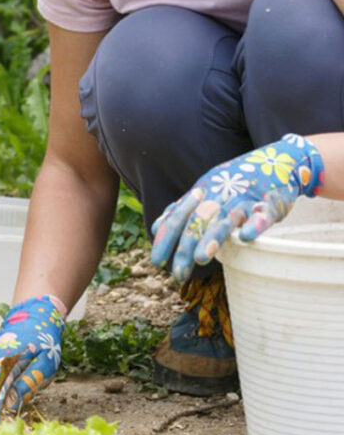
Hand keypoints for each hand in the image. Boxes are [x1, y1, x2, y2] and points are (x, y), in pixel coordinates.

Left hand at [150, 133, 323, 283]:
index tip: (156, 261)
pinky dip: (255, 224)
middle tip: (177, 274)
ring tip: (200, 258)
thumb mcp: (206, 191)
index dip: (166, 238)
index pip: (179, 215)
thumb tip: (156, 228)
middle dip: (185, 246)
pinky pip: (263, 214)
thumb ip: (182, 209)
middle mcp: (220, 193)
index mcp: (203, 191)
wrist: (279, 160)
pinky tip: (246, 237)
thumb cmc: (238, 182)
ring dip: (213, 236)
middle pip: (198, 219)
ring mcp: (245, 197)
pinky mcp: (270, 203)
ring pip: (227, 217)